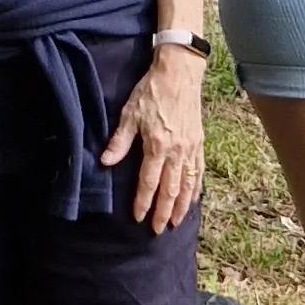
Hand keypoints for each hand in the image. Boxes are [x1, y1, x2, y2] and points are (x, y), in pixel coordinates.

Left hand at [100, 42, 206, 234]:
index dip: (143, 202)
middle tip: (158, 230)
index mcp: (157, 145)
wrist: (179, 74)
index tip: (139, 218)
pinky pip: (198, 172)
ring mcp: (191, 149)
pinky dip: (195, 189)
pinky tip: (192, 200)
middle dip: (163, 212)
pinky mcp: (199, 143)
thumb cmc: (151, 92)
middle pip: (170, 189)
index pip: (149, 182)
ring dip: (181, 206)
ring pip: (187, 185)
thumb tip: (105, 162)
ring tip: (175, 222)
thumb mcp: (130, 114)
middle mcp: (177, 151)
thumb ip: (120, 141)